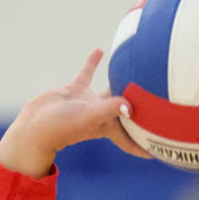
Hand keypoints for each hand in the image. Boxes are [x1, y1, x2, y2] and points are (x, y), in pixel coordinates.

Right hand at [0, 51, 149, 177]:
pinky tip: (100, 50)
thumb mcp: (89, 117)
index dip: (145, 144)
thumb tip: (131, 106)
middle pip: (126, 112)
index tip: (163, 149)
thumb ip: (110, 109)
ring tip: (136, 70)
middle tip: (160, 104)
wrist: (35, 124)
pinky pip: (87, 73)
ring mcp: (88, 102)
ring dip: (121, 82)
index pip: (131, 139)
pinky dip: (93, 63)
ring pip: (110, 90)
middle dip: (141, 111)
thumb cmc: (62, 127)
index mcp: (108, 126)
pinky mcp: (75, 90)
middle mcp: (101, 115)